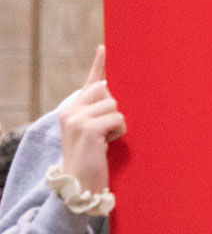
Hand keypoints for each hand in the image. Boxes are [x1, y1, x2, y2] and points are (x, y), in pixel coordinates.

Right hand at [58, 46, 125, 193]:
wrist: (80, 186)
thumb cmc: (93, 159)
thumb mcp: (95, 132)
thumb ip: (100, 113)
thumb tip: (114, 93)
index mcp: (72, 109)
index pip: (90, 82)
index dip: (99, 65)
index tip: (105, 47)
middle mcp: (71, 110)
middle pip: (108, 91)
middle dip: (115, 109)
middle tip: (107, 131)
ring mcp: (77, 118)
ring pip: (115, 105)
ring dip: (119, 123)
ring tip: (105, 140)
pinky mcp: (88, 128)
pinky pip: (118, 118)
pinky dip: (119, 131)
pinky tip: (106, 144)